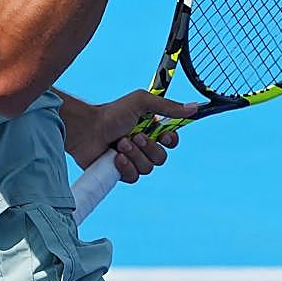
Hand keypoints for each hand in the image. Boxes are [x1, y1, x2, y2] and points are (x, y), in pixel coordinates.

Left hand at [68, 89, 199, 183]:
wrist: (86, 129)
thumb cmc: (111, 113)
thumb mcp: (141, 102)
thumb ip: (168, 106)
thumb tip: (195, 107)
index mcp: (150, 129)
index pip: (171, 141)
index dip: (170, 141)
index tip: (163, 134)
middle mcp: (143, 146)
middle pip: (161, 158)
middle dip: (148, 147)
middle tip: (133, 136)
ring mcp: (132, 160)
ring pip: (148, 169)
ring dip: (134, 155)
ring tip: (119, 143)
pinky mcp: (120, 173)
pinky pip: (134, 178)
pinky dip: (125, 166)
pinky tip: (115, 157)